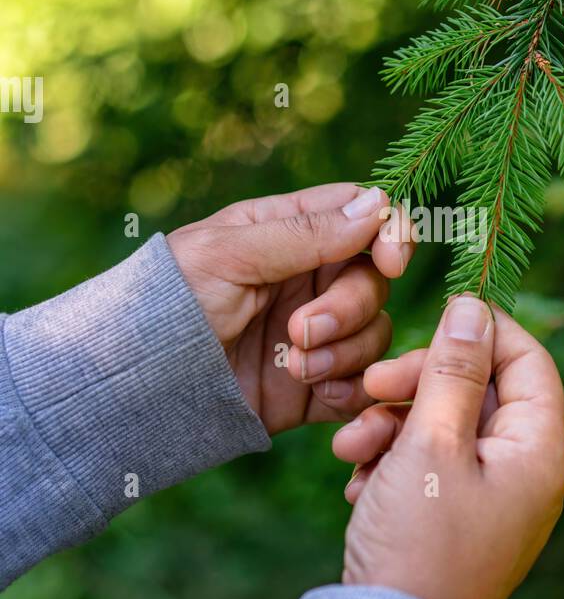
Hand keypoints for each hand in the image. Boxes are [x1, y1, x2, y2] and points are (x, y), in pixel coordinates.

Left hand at [167, 184, 411, 434]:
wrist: (138, 387)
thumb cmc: (166, 304)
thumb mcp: (227, 255)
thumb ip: (303, 233)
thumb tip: (375, 205)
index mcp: (287, 232)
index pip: (363, 214)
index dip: (390, 233)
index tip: (390, 262)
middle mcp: (308, 279)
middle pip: (373, 281)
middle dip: (348, 308)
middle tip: (299, 331)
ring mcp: (315, 334)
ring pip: (375, 333)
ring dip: (345, 352)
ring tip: (295, 369)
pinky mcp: (315, 385)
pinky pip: (362, 384)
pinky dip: (350, 390)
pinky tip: (315, 393)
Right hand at [331, 296, 563, 598]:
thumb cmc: (419, 542)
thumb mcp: (431, 442)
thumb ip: (452, 370)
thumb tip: (473, 307)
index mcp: (539, 449)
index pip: (526, 358)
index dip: (476, 331)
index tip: (422, 326)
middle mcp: (526, 470)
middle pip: (478, 389)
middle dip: (415, 383)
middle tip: (368, 387)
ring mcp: (493, 497)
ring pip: (443, 425)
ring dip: (391, 424)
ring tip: (349, 448)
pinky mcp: (457, 518)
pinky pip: (429, 465)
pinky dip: (391, 461)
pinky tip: (357, 483)